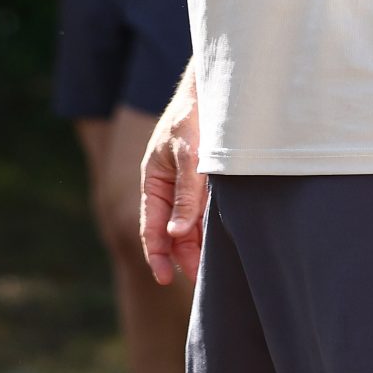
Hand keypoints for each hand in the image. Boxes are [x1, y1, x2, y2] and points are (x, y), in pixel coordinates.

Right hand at [139, 73, 206, 284]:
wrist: (219, 92)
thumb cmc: (195, 118)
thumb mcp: (190, 156)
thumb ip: (186, 195)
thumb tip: (176, 234)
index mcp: (153, 180)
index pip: (151, 226)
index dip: (156, 254)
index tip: (163, 279)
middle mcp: (168, 187)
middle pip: (171, 231)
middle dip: (182, 256)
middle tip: (200, 279)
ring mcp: (187, 186)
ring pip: (189, 225)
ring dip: (198, 245)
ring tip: (213, 266)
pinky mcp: (206, 183)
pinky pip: (204, 213)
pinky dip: (209, 228)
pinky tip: (221, 242)